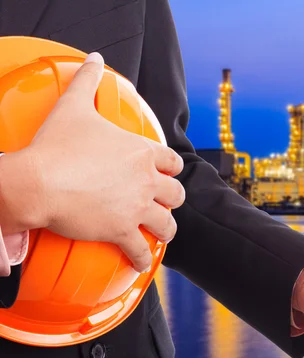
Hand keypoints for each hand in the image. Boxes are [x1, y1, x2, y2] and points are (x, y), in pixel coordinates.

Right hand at [0, 53, 185, 271]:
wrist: (37, 181)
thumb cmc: (55, 145)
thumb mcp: (75, 105)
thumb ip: (88, 80)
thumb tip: (94, 58)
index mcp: (142, 153)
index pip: (173, 163)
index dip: (172, 170)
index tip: (168, 174)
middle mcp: (147, 181)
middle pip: (176, 194)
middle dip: (171, 200)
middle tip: (163, 204)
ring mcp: (136, 208)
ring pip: (167, 224)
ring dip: (165, 230)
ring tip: (160, 234)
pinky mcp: (121, 231)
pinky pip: (140, 251)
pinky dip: (142, 259)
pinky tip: (140, 263)